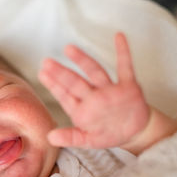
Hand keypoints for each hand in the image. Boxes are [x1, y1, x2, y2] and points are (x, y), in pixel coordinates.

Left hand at [39, 32, 149, 148]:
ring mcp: (110, 90)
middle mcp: (94, 96)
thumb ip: (70, 138)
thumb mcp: (87, 140)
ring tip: (69, 48)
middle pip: (75, 82)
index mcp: (81, 109)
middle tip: (47, 62)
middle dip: (61, 73)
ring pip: (94, 72)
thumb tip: (49, 138)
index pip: (65, 95)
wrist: (135, 132)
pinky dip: (123, 52)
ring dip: (83, 60)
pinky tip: (118, 37)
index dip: (53, 85)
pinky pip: (125, 67)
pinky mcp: (128, 87)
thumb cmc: (107, 134)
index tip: (42, 73)